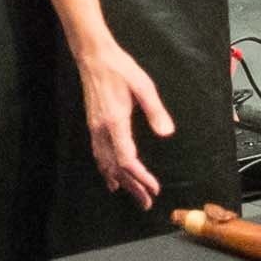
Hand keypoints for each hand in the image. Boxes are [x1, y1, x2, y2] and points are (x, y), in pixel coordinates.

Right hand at [70, 31, 171, 210]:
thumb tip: (166, 133)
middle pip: (116, 168)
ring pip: (105, 164)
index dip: (141, 177)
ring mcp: (95, 129)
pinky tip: (110, 178)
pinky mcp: (93, 125)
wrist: (93, 57)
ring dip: (120, 182)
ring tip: (132, 196)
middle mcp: (102, 130)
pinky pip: (99, 155)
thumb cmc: (120, 69)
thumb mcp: (143, 86)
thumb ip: (155, 111)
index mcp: (115, 122)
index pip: (127, 159)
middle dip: (132, 187)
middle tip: (146, 203)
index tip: (154, 188)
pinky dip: (106, 171)